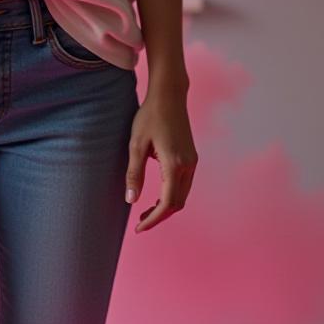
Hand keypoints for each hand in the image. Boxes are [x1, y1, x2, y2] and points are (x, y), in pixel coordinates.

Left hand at [125, 83, 197, 232]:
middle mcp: (188, 165)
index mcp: (174, 164)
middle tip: (140, 223)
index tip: (139, 228)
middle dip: (160, 216)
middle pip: (177, 203)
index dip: (153, 219)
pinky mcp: (192, 157)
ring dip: (167, 207)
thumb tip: (131, 200)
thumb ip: (134, 174)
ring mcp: (192, 161)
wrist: (169, 96)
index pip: (167, 204)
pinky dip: (172, 196)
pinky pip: (184, 185)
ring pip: (183, 196)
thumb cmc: (150, 117)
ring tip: (146, 212)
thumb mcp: (136, 145)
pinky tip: (158, 196)